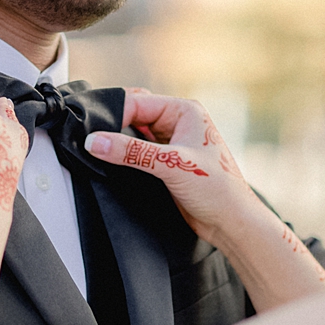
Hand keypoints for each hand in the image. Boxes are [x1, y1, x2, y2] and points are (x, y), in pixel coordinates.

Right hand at [85, 92, 256, 245]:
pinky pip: (138, 153)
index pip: (138, 102)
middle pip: (134, 116)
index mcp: (185, 111)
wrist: (231, 222)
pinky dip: (124, 157)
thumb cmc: (218, 189)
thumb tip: (97, 142)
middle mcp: (178, 123)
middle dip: (114, 127)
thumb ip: (132, 152)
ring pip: (134, 135)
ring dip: (119, 144)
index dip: (113, 114)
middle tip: (94, 140)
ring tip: (100, 152)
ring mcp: (171, 143)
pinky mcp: (166, 163)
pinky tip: (112, 164)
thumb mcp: (172, 165)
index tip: (92, 131)